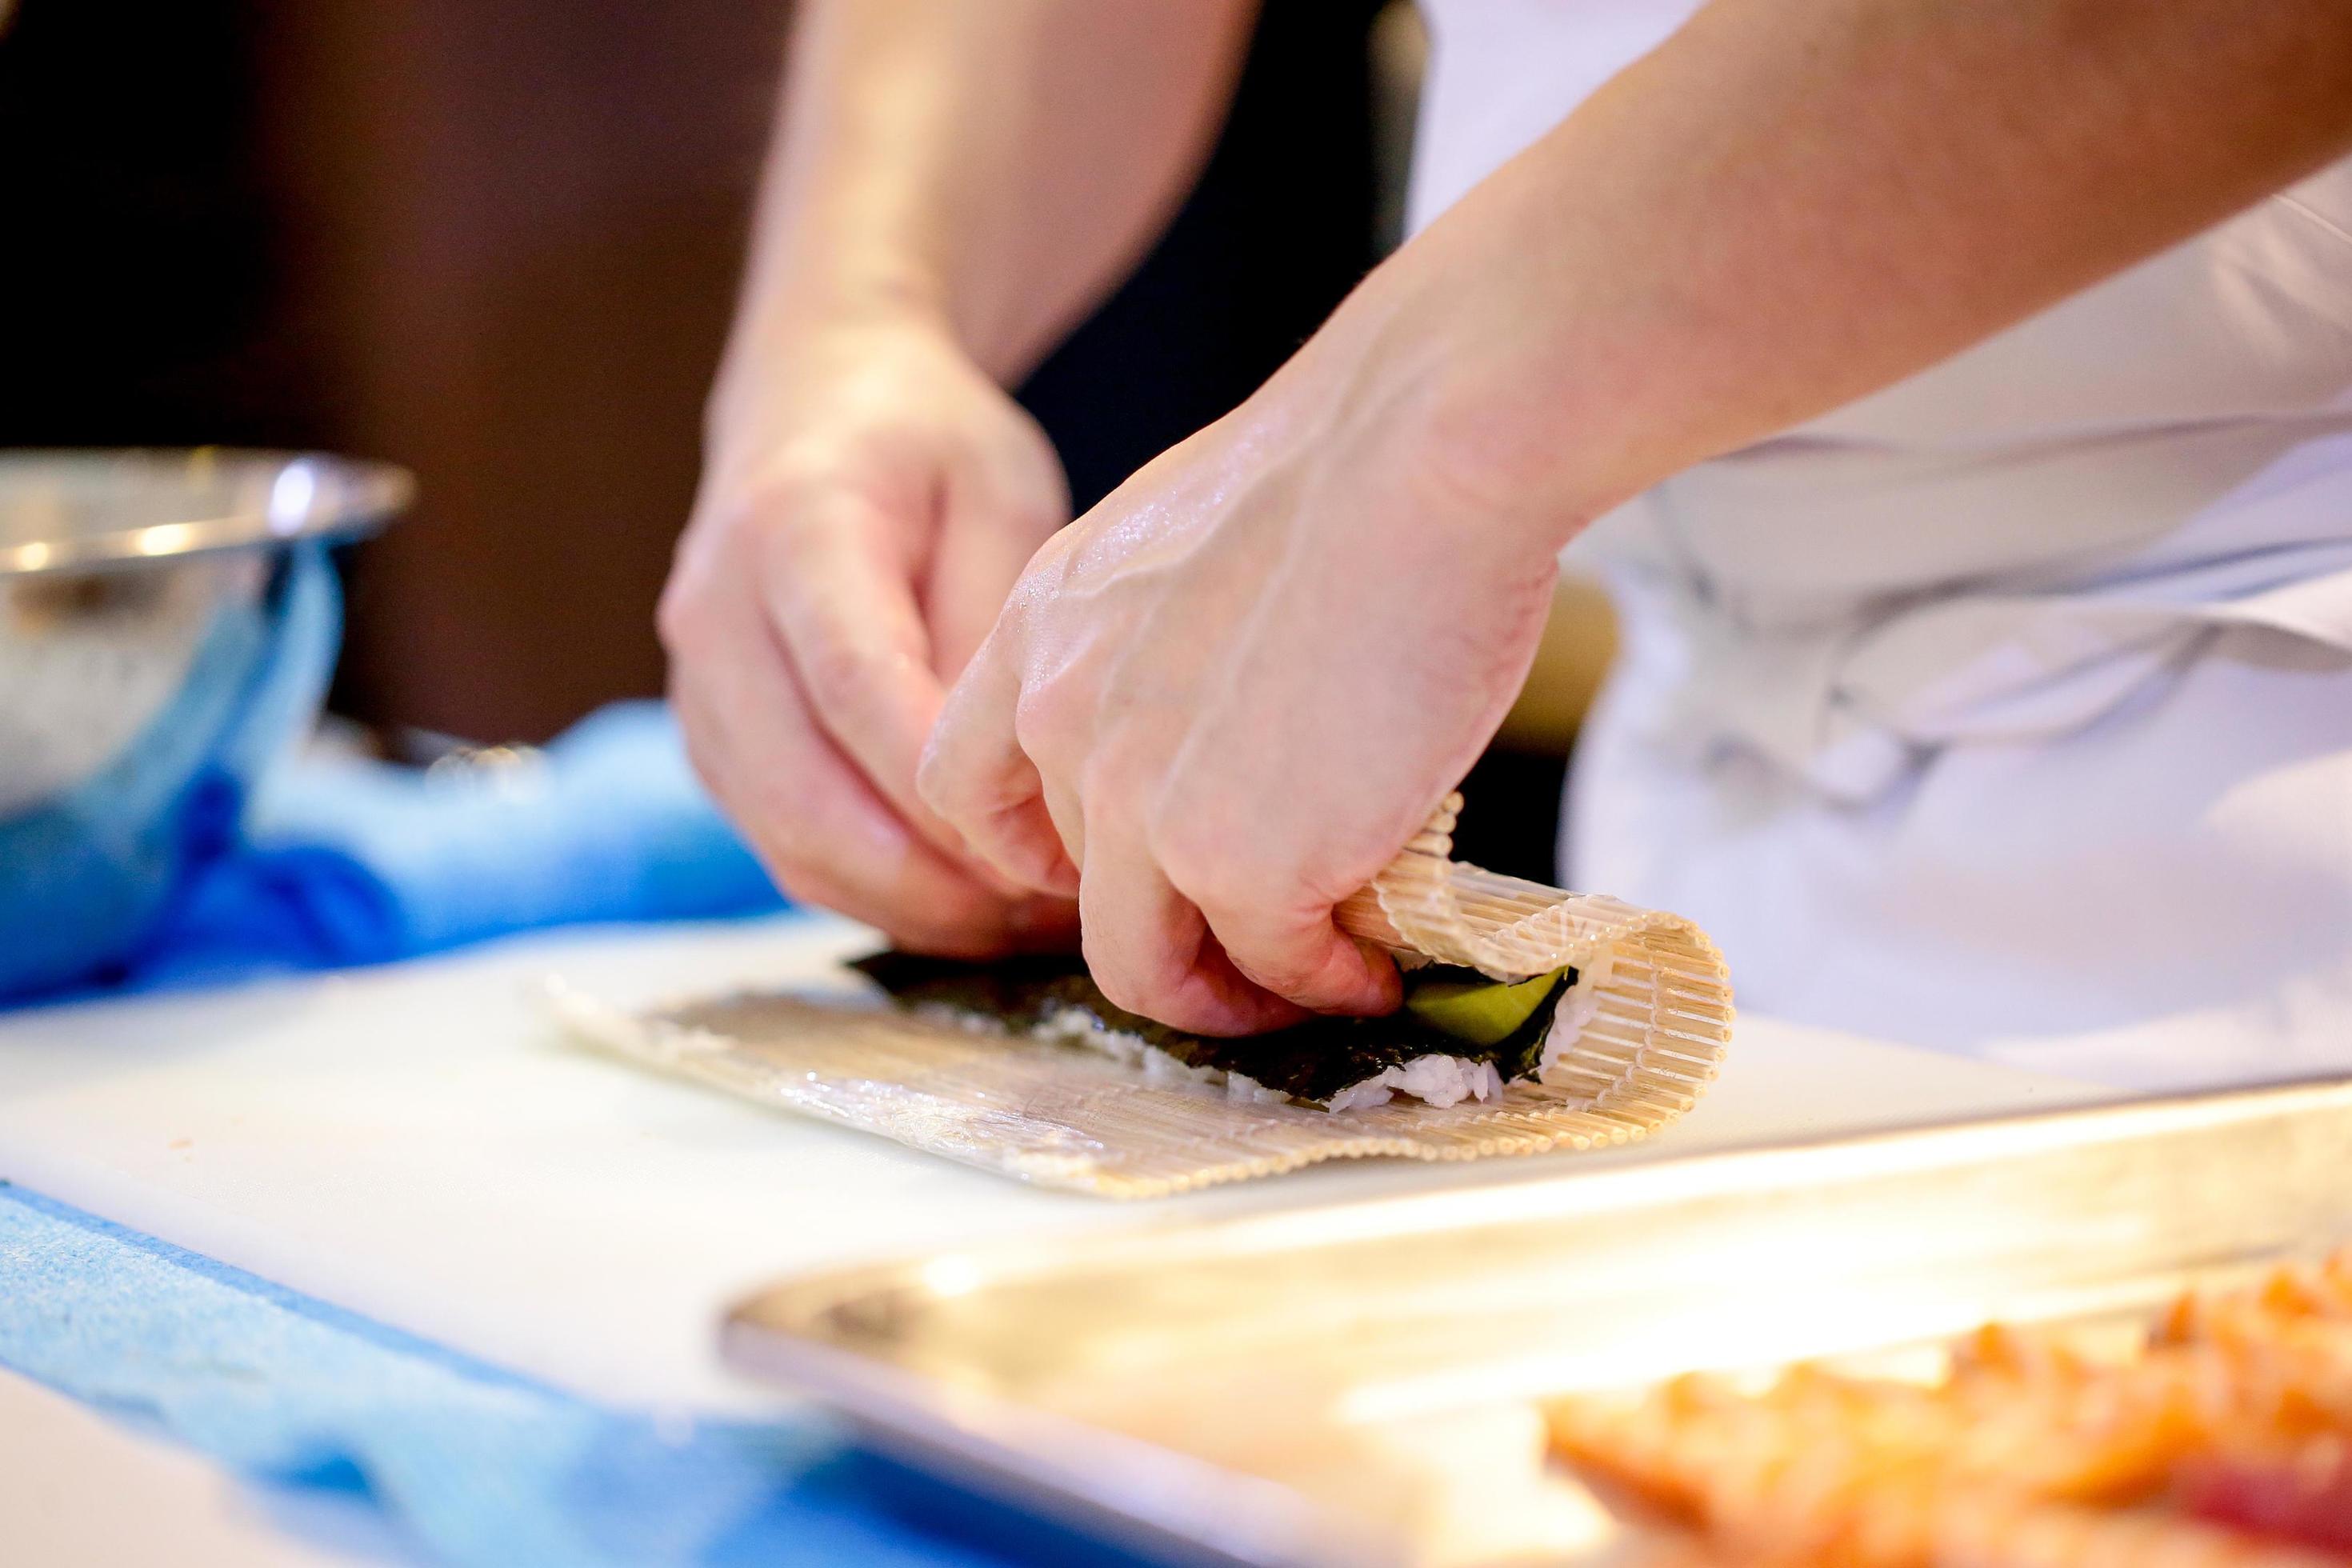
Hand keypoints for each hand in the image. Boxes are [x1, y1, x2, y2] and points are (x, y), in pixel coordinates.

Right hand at [662, 314, 1079, 953]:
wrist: (812, 399)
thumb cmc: (926, 443)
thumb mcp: (999, 493)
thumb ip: (991, 628)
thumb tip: (1003, 781)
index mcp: (793, 533)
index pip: (854, 687)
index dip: (943, 789)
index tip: (1045, 846)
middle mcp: (717, 618)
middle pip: (806, 796)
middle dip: (932, 879)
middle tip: (1048, 911)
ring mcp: (699, 691)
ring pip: (789, 845)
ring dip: (908, 904)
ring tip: (1023, 921)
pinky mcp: (713, 744)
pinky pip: (785, 848)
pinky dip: (874, 893)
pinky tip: (967, 901)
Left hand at [917, 329, 1565, 1032]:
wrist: (1424, 446)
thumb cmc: (1353, 467)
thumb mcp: (1190, 538)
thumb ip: (1162, 639)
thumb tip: (1230, 721)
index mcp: (1043, 628)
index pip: (964, 782)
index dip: (1034, 851)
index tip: (1113, 874)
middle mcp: (1064, 720)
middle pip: (1070, 887)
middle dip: (1161, 931)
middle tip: (1245, 952)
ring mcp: (1139, 802)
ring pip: (1145, 963)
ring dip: (1227, 993)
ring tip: (1308, 984)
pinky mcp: (1238, 863)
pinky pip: (1272, 965)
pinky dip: (1323, 986)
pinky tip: (1374, 972)